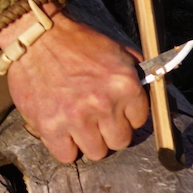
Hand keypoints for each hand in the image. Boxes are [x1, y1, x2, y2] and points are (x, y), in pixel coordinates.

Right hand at [0, 7, 147, 162]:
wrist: (34, 36)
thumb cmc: (75, 42)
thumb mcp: (116, 50)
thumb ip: (137, 73)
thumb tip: (158, 90)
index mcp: (124, 85)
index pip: (138, 122)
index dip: (125, 115)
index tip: (114, 109)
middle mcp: (103, 104)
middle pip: (119, 141)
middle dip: (109, 130)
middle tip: (95, 116)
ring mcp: (76, 117)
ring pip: (96, 152)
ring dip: (88, 140)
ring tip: (77, 123)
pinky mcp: (50, 126)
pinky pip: (67, 156)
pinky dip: (64, 146)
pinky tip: (61, 130)